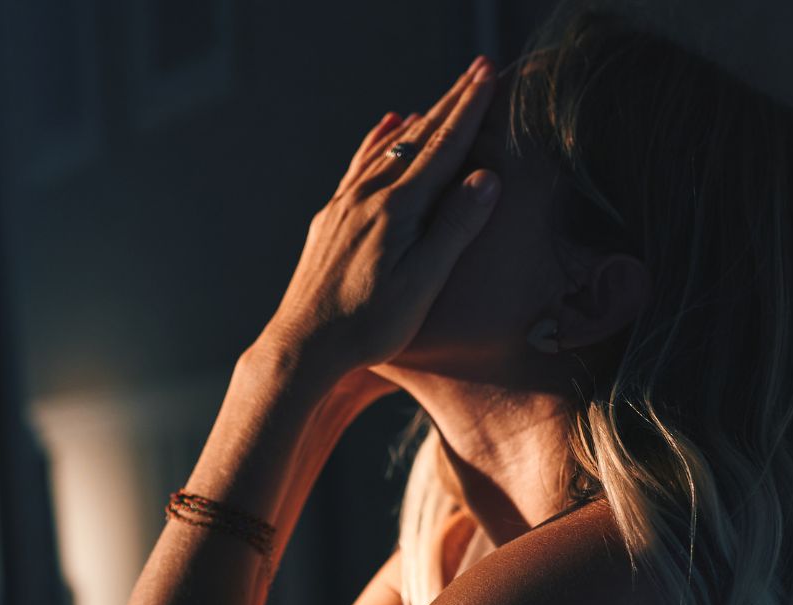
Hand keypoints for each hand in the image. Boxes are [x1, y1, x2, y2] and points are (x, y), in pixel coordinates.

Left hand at [252, 56, 501, 386]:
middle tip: (477, 69)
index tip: (490, 74)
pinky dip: (377, 140)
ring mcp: (344, 205)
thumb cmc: (368, 325)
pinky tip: (385, 128)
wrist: (302, 347)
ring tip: (440, 97)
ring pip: (387, 148)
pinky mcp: (329, 220)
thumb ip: (454, 227)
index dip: (470, 109)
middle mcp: (367, 196)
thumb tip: (486, 176)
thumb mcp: (423, 282)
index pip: (443, 146)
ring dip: (418, 119)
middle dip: (451, 102)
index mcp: (397, 208)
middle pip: (417, 138)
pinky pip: (359, 165)